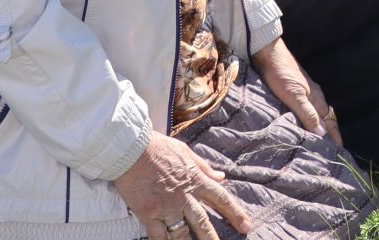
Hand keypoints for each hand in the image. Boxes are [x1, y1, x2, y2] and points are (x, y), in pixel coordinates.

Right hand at [114, 132, 250, 238]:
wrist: (132, 150)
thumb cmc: (159, 148)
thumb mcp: (187, 153)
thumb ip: (205, 168)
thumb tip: (221, 177)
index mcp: (196, 180)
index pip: (221, 199)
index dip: (235, 214)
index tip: (246, 226)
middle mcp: (184, 196)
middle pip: (203, 222)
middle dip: (213, 238)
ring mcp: (167, 207)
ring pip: (182, 233)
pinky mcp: (149, 214)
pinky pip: (158, 236)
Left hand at [251, 37, 339, 145]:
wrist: (268, 54)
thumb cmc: (282, 75)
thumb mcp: (295, 97)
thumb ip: (308, 115)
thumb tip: (323, 135)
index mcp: (317, 99)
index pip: (331, 123)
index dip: (335, 137)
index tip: (340, 153)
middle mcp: (314, 97)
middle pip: (325, 120)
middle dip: (329, 136)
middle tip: (328, 153)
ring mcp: (304, 94)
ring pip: (315, 116)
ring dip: (317, 129)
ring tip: (315, 144)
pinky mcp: (293, 92)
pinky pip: (305, 112)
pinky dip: (306, 122)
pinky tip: (299, 127)